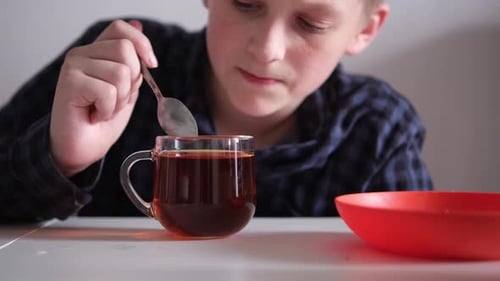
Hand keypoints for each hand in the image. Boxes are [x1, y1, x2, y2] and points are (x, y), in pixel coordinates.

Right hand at [50, 20, 155, 175]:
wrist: (82, 148)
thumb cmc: (101, 120)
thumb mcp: (126, 88)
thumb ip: (132, 62)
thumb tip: (139, 26)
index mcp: (97, 52)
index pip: (121, 29)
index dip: (141, 43)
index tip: (151, 64)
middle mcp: (82, 53)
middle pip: (125, 50)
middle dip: (132, 82)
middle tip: (115, 100)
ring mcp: (74, 65)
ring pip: (120, 72)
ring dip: (120, 100)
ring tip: (104, 109)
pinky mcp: (70, 81)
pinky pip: (108, 91)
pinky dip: (108, 110)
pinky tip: (95, 115)